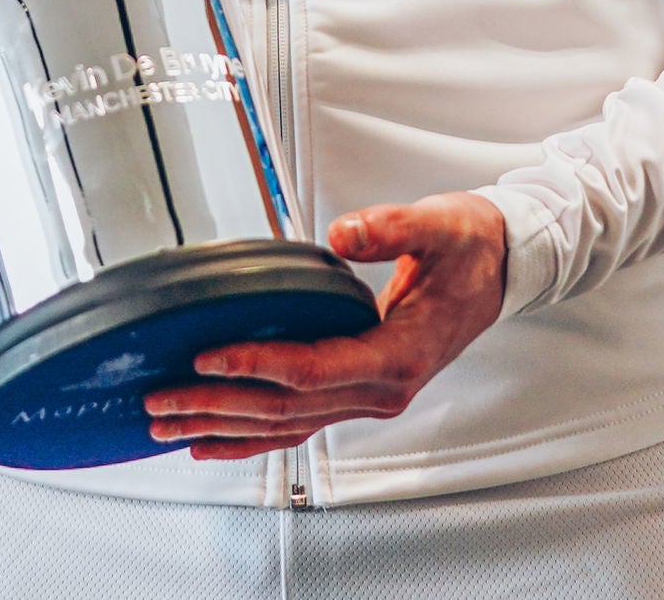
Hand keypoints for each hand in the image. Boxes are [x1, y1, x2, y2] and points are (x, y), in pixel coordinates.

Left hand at [143, 192, 508, 460]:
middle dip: (220, 407)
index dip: (256, 366)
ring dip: (226, 427)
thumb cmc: (471, 248)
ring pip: (288, 426)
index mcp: (398, 356)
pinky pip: (300, 423)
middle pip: (288, 409)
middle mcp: (382, 390)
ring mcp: (371, 397)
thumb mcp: (439, 225)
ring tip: (169, 424)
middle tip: (161, 400)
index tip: (205, 356)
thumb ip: (392, 228)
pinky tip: (213, 438)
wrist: (502, 269)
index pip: (313, 371)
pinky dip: (253, 435)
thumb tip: (344, 233)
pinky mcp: (360, 391)